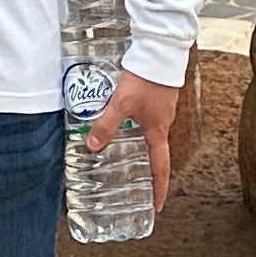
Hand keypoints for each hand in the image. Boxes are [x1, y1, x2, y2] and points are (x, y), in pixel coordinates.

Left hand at [82, 69, 183, 211]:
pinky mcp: (159, 94)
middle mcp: (164, 122)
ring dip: (140, 143)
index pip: (160, 168)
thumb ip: (106, 125)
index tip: (157, 206)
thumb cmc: (145, 79)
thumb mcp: (122, 104)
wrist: (161, 50)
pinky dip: (138, 124)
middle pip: (156, 151)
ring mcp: (162, 108)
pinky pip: (149, 116)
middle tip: (136, 181)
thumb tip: (91, 147)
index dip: (159, 188)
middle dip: (147, 168)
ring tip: (124, 149)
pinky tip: (125, 118)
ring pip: (151, 132)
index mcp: (158, 131)